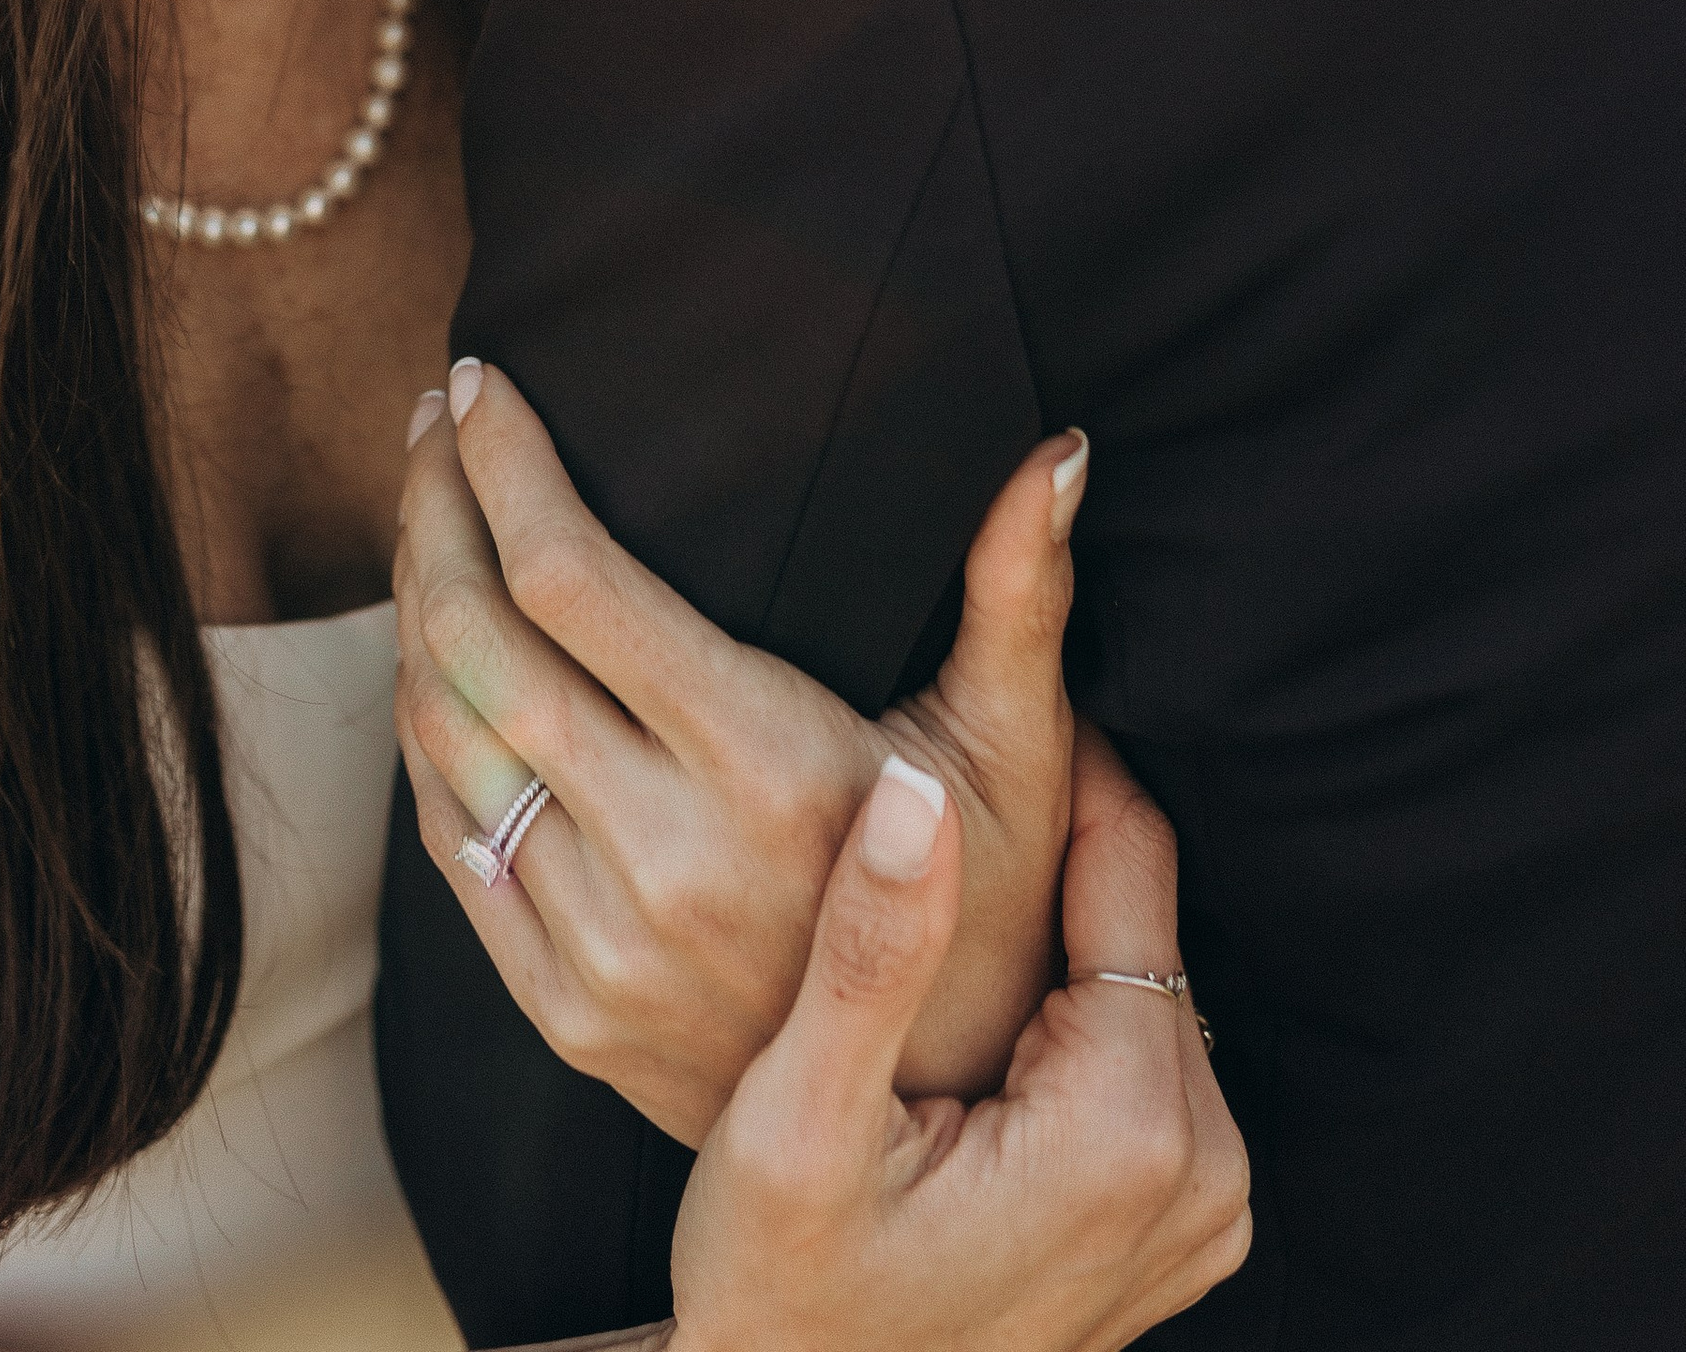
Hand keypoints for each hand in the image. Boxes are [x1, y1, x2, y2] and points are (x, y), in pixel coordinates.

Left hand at [393, 362, 1082, 1136]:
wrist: (944, 1133)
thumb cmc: (996, 905)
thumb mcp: (1020, 751)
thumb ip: (1020, 593)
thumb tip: (1060, 453)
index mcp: (763, 767)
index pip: (567, 576)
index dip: (502, 463)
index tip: (475, 380)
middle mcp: (663, 858)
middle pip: (475, 638)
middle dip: (432, 507)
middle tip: (430, 426)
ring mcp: (597, 944)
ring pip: (442, 735)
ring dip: (413, 606)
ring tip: (427, 514)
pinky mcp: (561, 1006)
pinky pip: (449, 838)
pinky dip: (425, 729)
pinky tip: (436, 656)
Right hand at [662, 725, 1249, 1351]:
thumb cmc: (789, 1303)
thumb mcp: (798, 1124)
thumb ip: (871, 951)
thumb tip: (916, 787)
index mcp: (1128, 1128)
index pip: (1129, 856)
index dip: (1056, 753)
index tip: (973, 698)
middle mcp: (1200, 1170)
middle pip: (1142, 914)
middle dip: (1046, 842)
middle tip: (933, 788)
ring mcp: (1201, 1205)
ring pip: (1142, 973)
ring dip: (1053, 921)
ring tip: (938, 890)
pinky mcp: (1176, 1218)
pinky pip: (1141, 1051)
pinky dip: (1067, 1006)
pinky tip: (973, 1008)